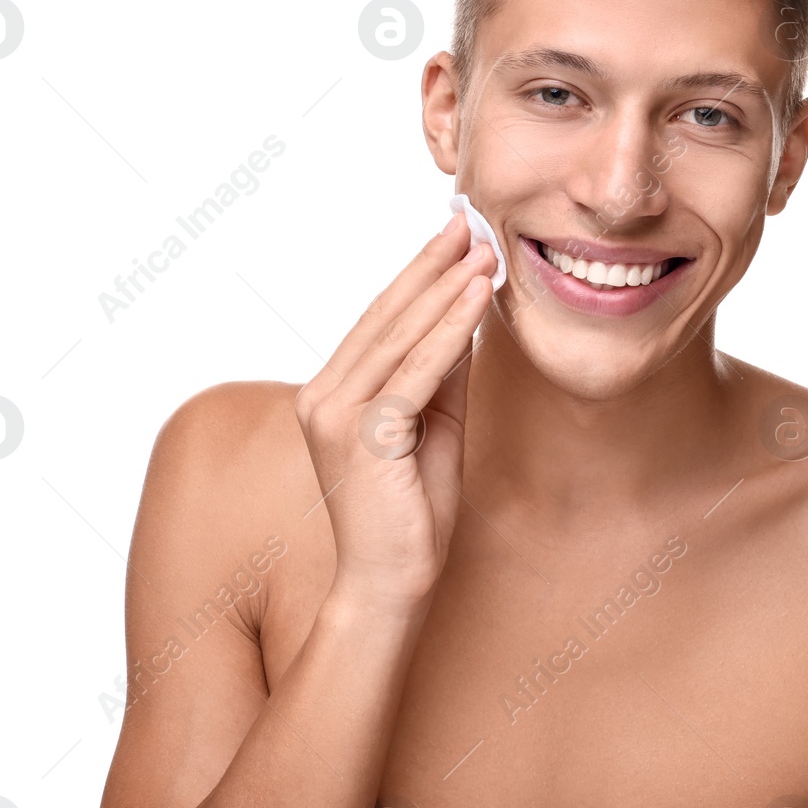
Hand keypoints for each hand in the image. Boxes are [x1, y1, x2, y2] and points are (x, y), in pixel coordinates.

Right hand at [294, 212, 495, 616]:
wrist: (392, 584)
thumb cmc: (412, 510)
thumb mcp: (435, 423)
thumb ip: (442, 370)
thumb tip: (465, 310)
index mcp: (331, 392)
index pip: (378, 319)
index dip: (417, 273)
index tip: (454, 235)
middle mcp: (322, 395)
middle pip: (386, 316)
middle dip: (433, 266)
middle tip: (472, 223)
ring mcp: (337, 415)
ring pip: (401, 336)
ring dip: (446, 288)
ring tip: (484, 250)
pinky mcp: (363, 436)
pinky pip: (416, 372)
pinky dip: (450, 330)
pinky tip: (476, 297)